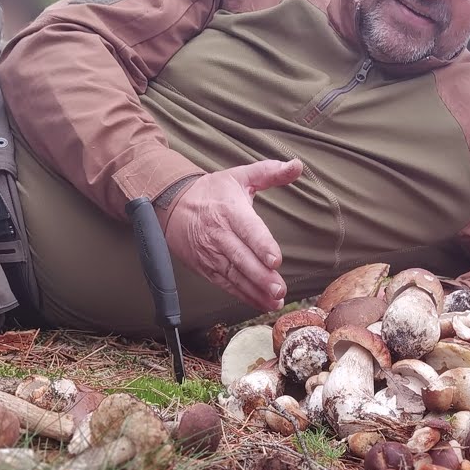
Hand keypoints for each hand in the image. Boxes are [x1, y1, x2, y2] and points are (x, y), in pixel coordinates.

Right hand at [164, 158, 302, 310]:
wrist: (172, 205)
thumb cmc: (211, 192)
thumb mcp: (239, 176)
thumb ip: (270, 172)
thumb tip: (296, 166)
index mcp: (229, 210)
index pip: (247, 229)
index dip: (261, 245)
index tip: (275, 259)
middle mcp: (219, 233)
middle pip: (241, 257)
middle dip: (260, 276)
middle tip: (278, 289)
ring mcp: (210, 253)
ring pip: (233, 274)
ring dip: (254, 290)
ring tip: (274, 301)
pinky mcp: (205, 267)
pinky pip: (225, 284)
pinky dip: (242, 295)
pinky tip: (260, 303)